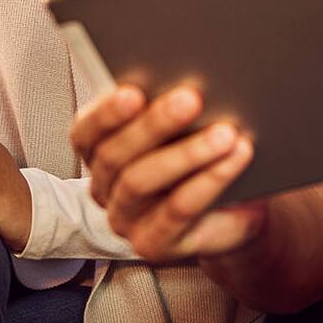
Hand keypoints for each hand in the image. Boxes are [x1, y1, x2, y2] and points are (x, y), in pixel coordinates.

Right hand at [68, 83, 267, 261]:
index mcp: (99, 151)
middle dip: (153, 125)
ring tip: (224, 132)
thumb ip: (172, 106)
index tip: (133, 91)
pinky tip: (236, 157)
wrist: (234, 210)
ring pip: (142, 182)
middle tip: (191, 98)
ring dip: (186, 154)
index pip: (86, 132)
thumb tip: (189, 77)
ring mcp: (125, 220)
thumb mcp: (183, 128)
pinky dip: (209, 181)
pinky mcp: (152, 244)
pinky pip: (177, 211)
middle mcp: (104, 188)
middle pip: (115, 156)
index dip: (105, 112)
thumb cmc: (201, 156)